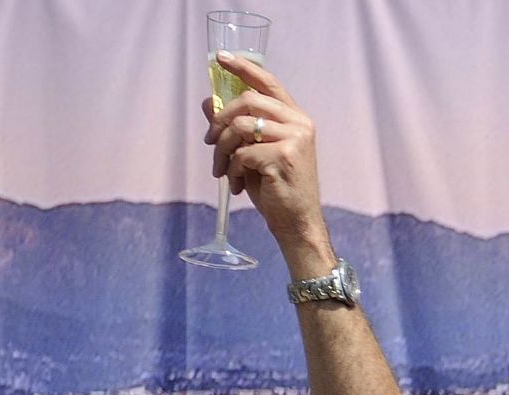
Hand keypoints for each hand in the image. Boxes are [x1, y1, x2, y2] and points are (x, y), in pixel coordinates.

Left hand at [201, 51, 330, 266]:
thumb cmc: (277, 189)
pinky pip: (242, 153)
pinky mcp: (284, 158)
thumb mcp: (252, 153)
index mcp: (296, 119)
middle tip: (209, 140)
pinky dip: (231, 169)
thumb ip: (235, 126)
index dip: (243, 67)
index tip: (220, 58)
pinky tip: (235, 184)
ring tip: (221, 170)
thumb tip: (209, 102)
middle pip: (248, 100)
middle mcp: (300, 124)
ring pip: (240, 126)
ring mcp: (294, 140)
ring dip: (222, 149)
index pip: (269, 83)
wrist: (297, 223)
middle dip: (221, 119)